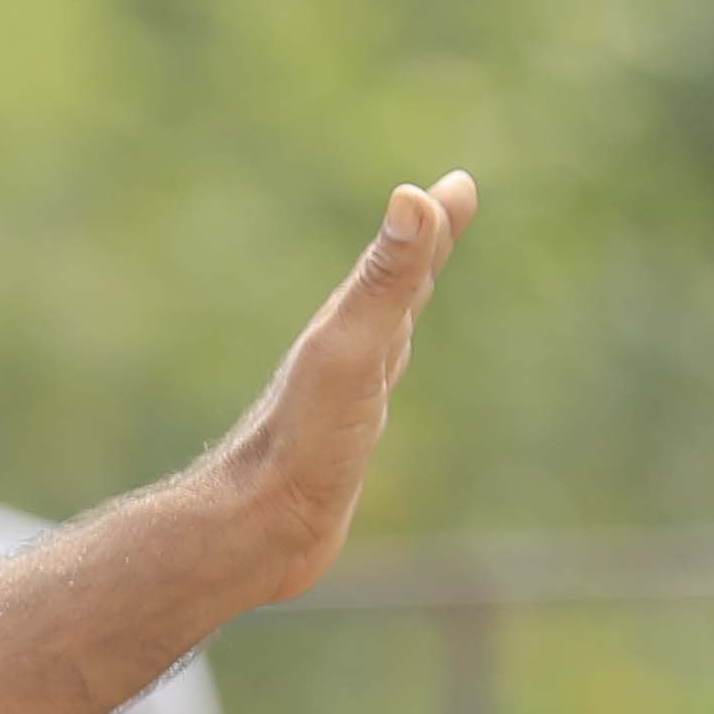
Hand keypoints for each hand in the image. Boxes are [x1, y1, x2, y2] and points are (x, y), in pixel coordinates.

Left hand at [197, 173, 479, 603]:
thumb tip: (412, 197)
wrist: (254, 527)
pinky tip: (378, 383)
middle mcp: (346, 354)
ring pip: (383, 334)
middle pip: (393, 286)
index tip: (458, 186)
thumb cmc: (302, 442)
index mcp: (351, 327)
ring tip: (418, 283)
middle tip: (447, 206)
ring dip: (403, 302)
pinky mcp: (340, 444)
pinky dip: (388, 368)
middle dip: (424, 247)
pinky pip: (374, 389)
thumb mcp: (350, 350)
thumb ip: (382, 281)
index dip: (434, 222)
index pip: (403, 260)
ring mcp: (343, 398)